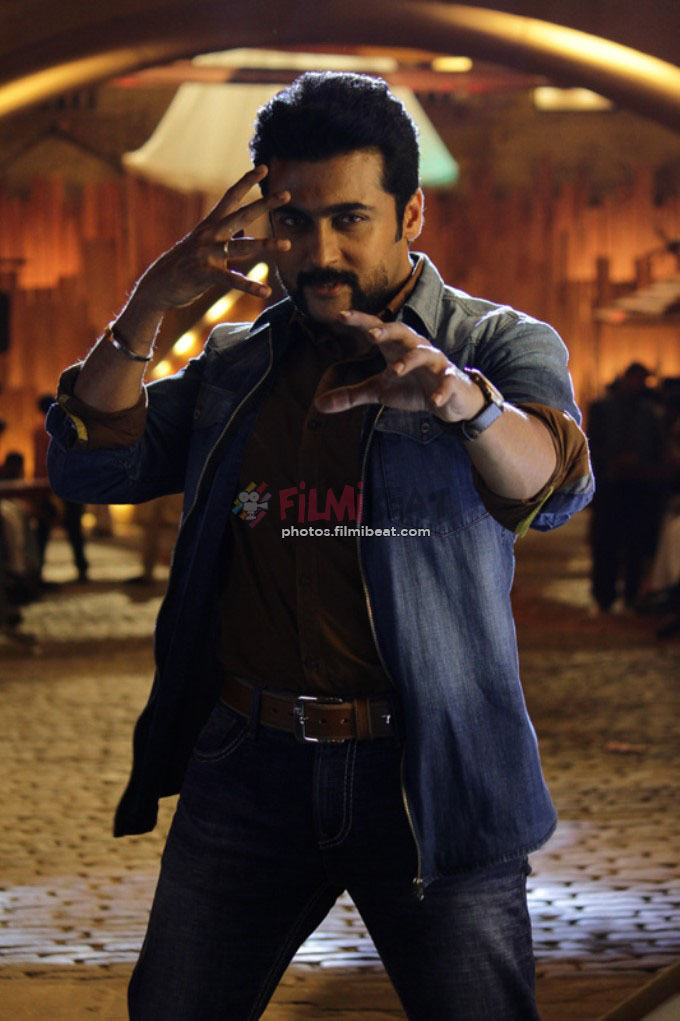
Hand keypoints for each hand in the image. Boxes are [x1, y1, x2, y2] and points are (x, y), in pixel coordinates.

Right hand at [132, 165, 290, 310]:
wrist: (158, 284)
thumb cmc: (184, 265)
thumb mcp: (203, 246)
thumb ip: (223, 240)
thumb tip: (242, 237)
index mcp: (210, 225)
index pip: (230, 197)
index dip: (246, 181)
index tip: (264, 167)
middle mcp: (210, 234)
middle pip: (241, 215)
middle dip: (264, 204)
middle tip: (287, 194)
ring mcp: (207, 253)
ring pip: (241, 246)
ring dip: (266, 244)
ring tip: (287, 244)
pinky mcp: (205, 273)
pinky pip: (231, 280)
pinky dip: (249, 286)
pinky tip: (265, 291)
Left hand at [314, 311, 485, 422]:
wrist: (450, 400)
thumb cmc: (413, 387)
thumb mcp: (380, 391)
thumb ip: (351, 394)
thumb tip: (318, 404)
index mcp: (396, 347)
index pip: (376, 328)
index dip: (359, 321)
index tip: (339, 316)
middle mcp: (415, 349)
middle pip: (402, 331)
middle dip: (387, 331)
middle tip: (371, 335)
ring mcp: (434, 364)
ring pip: (424, 354)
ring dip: (410, 360)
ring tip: (395, 370)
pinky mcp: (449, 380)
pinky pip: (446, 382)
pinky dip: (441, 391)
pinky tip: (434, 401)